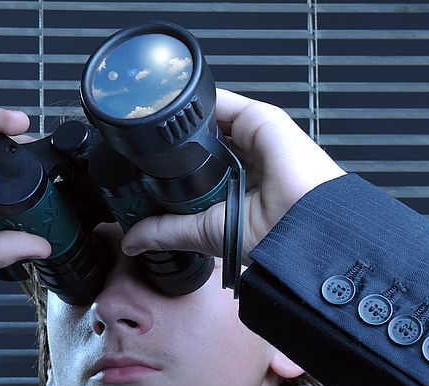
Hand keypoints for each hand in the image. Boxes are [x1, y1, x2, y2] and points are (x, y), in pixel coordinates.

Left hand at [120, 88, 345, 264]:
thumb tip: (129, 242)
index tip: (138, 168)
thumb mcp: (201, 234)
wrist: (299, 224)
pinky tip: (173, 105)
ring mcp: (249, 139)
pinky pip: (223, 102)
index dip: (166, 169)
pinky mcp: (259, 118)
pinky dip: (199, 101)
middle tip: (137, 145)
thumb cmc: (268, 236)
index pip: (190, 172)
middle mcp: (238, 163)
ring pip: (207, 121)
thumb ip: (164, 231)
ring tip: (148, 121)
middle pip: (196, 143)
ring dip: (181, 122)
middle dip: (170, 145)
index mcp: (228, 191)